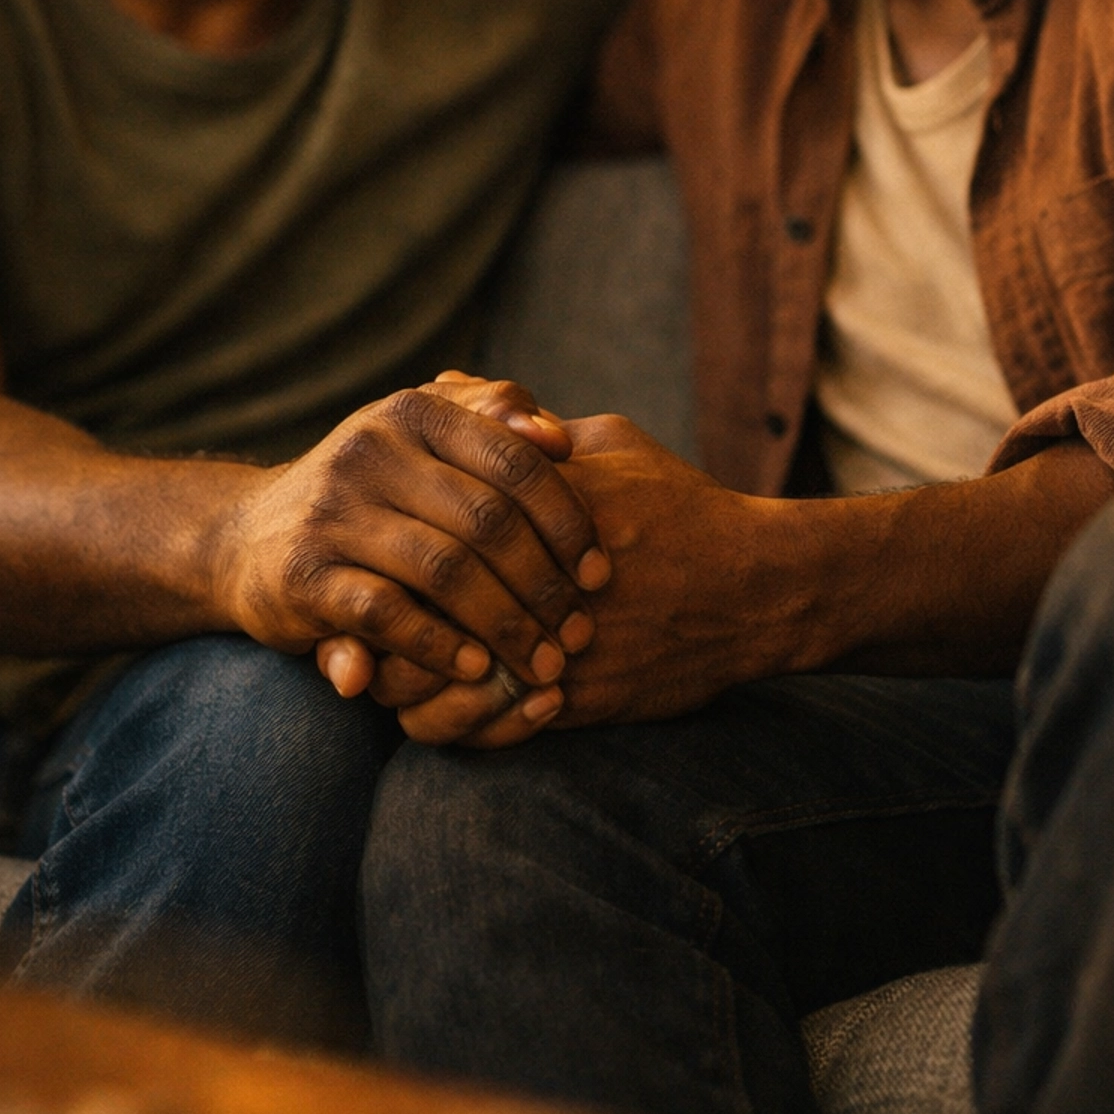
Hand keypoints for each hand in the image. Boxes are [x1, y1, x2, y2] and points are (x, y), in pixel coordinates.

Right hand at [209, 378, 609, 691]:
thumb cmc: (371, 491)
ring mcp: (332, 511)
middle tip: (579, 633)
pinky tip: (477, 669)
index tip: (601, 574)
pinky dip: (440, 646)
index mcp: (412, 411)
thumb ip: (494, 421)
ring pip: (446, 571)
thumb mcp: (425, 440)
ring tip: (542, 662)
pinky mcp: (303, 573)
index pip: (515, 460)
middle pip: (488, 521)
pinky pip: (388, 614)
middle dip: (545, 584)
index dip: (569, 520)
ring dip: (505, 625)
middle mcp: (370, 449)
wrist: (248, 537)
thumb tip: (561, 438)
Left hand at [393, 414, 787, 746]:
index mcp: (534, 507)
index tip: (368, 558)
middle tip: (356, 629)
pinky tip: (439, 711)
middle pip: (418, 617)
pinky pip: (489, 727)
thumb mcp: (610, 442)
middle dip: (379, 628)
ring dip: (407, 691)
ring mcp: (555, 645)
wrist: (757, 587)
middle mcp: (536, 579)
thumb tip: (449, 386)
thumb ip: (525, 426)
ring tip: (387, 682)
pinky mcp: (578, 701)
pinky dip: (456, 724)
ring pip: (442, 687)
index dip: (385, 552)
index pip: (427, 532)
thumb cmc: (679, 504)